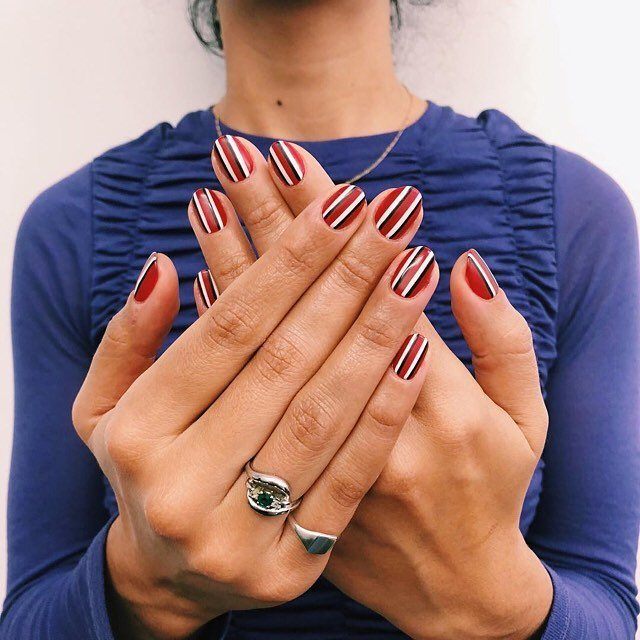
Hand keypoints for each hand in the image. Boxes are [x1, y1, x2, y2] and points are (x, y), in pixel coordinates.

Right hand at [73, 155, 436, 638]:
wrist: (168, 577)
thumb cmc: (141, 471)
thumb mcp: (103, 407)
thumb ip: (126, 338)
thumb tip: (162, 267)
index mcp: (139, 433)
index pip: (232, 327)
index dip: (290, 259)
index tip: (343, 203)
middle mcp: (182, 487)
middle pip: (285, 360)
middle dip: (348, 278)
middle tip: (395, 216)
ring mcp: (238, 536)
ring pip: (324, 414)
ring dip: (378, 332)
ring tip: (416, 268)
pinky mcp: (288, 569)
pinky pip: (349, 478)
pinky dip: (386, 409)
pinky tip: (419, 352)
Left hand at [200, 138, 552, 638]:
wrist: (446, 593)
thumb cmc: (490, 491)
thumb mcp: (526, 421)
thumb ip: (504, 342)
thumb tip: (460, 264)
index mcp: (444, 410)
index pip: (373, 290)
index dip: (332, 224)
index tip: (296, 163)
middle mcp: (372, 433)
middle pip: (306, 309)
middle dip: (271, 222)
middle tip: (239, 153)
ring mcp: (322, 466)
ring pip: (264, 352)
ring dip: (235, 265)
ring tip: (210, 196)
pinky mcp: (286, 487)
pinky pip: (243, 400)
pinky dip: (222, 339)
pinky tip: (198, 278)